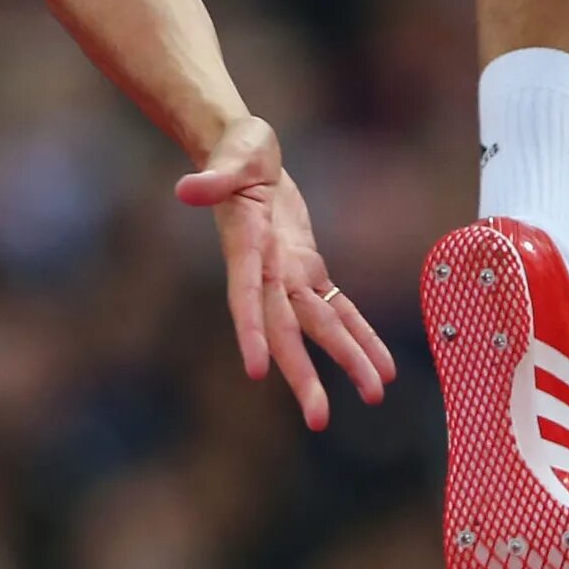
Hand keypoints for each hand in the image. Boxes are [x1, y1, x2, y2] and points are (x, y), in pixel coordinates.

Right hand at [176, 116, 396, 428]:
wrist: (246, 151)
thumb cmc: (237, 149)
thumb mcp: (230, 154)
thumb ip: (212, 177)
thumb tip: (186, 188)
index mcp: (247, 248)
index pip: (246, 296)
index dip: (250, 331)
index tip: (256, 370)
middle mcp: (267, 272)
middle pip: (285, 329)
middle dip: (303, 373)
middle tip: (319, 419)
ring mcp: (288, 275)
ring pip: (320, 326)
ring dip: (348, 360)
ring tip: (376, 394)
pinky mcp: (308, 269)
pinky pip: (338, 308)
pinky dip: (361, 335)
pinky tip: (382, 366)